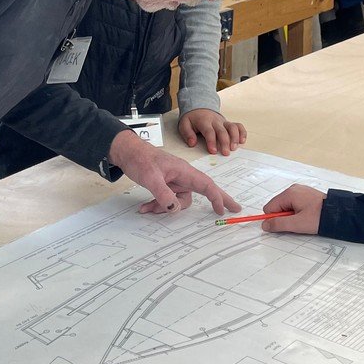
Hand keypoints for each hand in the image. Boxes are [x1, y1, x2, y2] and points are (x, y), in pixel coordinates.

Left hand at [109, 129, 240, 215]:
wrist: (128, 153)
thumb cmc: (141, 159)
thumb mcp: (150, 177)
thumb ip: (162, 194)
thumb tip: (174, 208)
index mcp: (184, 171)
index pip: (206, 184)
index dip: (217, 197)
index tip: (223, 210)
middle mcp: (183, 177)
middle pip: (204, 190)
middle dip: (217, 200)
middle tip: (234, 209)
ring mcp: (175, 182)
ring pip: (179, 201)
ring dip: (165, 208)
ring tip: (149, 208)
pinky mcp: (167, 186)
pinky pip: (167, 201)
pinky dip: (157, 206)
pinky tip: (145, 207)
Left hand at [178, 109, 246, 155]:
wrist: (199, 107)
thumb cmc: (192, 119)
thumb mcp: (184, 124)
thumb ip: (187, 134)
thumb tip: (192, 143)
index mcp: (204, 121)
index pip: (209, 131)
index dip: (211, 141)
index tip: (213, 151)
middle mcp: (215, 121)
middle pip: (222, 131)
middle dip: (225, 142)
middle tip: (225, 153)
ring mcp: (223, 122)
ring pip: (232, 127)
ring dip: (235, 138)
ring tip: (234, 148)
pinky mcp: (228, 123)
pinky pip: (238, 126)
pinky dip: (242, 132)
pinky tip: (242, 141)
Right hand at [259, 184, 325, 234]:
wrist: (338, 213)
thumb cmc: (318, 217)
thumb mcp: (296, 224)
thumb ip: (278, 224)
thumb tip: (265, 225)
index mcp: (289, 193)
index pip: (269, 207)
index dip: (274, 219)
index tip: (286, 225)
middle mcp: (293, 189)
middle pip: (278, 206)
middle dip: (284, 216)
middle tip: (297, 222)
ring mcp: (300, 191)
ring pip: (286, 206)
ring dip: (291, 215)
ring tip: (304, 218)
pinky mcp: (306, 194)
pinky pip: (294, 204)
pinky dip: (297, 211)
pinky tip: (307, 215)